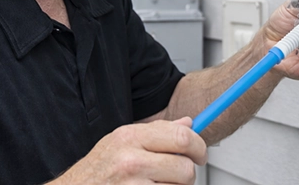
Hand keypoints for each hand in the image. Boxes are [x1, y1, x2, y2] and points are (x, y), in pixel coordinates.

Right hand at [52, 117, 206, 184]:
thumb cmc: (98, 169)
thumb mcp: (122, 141)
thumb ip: (156, 132)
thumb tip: (189, 123)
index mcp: (130, 137)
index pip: (182, 137)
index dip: (199, 146)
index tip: (200, 154)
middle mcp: (131, 161)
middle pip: (185, 167)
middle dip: (188, 173)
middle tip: (181, 175)